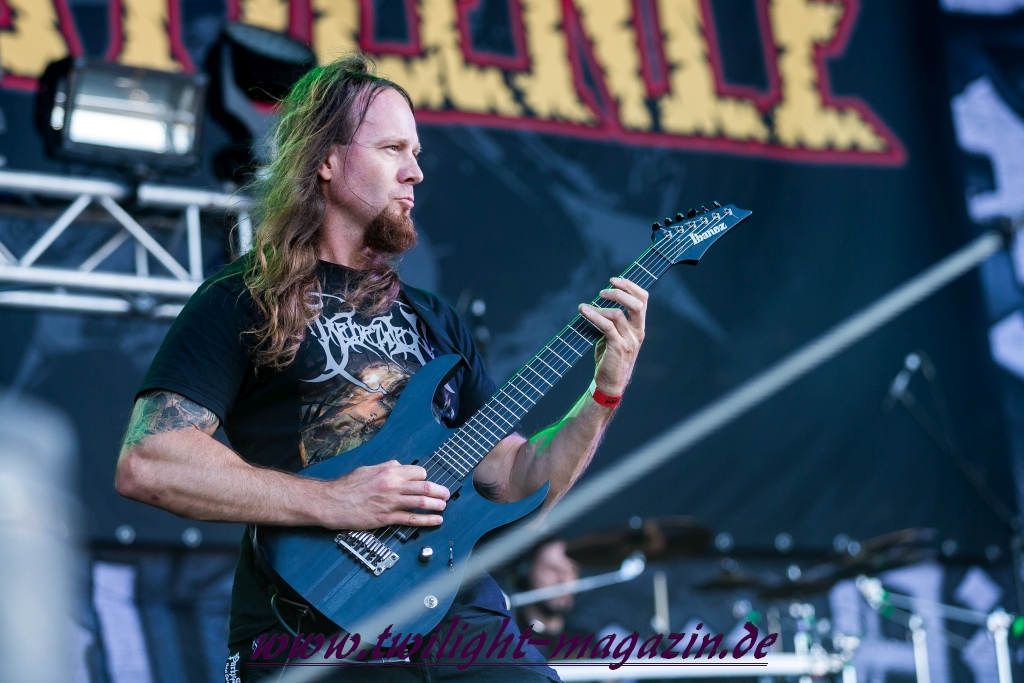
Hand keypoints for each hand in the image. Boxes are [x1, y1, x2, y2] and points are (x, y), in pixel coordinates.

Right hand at [317, 460, 449, 529]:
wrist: (331, 502)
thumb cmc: (346, 486)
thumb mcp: (367, 469)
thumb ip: (386, 467)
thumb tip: (398, 466)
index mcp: (389, 471)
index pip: (418, 472)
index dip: (425, 478)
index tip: (426, 483)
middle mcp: (392, 485)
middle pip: (425, 486)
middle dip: (439, 491)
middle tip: (446, 494)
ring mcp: (391, 502)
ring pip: (421, 502)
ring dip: (437, 505)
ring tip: (444, 506)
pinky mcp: (386, 518)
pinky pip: (412, 519)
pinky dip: (427, 520)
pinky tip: (436, 520)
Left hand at [578, 277, 647, 395]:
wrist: (610, 383)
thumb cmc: (609, 358)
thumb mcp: (614, 336)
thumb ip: (612, 320)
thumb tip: (598, 301)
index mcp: (639, 327)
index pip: (643, 299)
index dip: (630, 286)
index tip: (614, 280)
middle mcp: (637, 332)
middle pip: (637, 303)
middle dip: (619, 292)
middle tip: (602, 292)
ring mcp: (629, 340)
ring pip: (618, 314)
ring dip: (600, 307)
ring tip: (585, 307)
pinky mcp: (618, 348)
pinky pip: (607, 327)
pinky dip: (594, 316)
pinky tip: (583, 311)